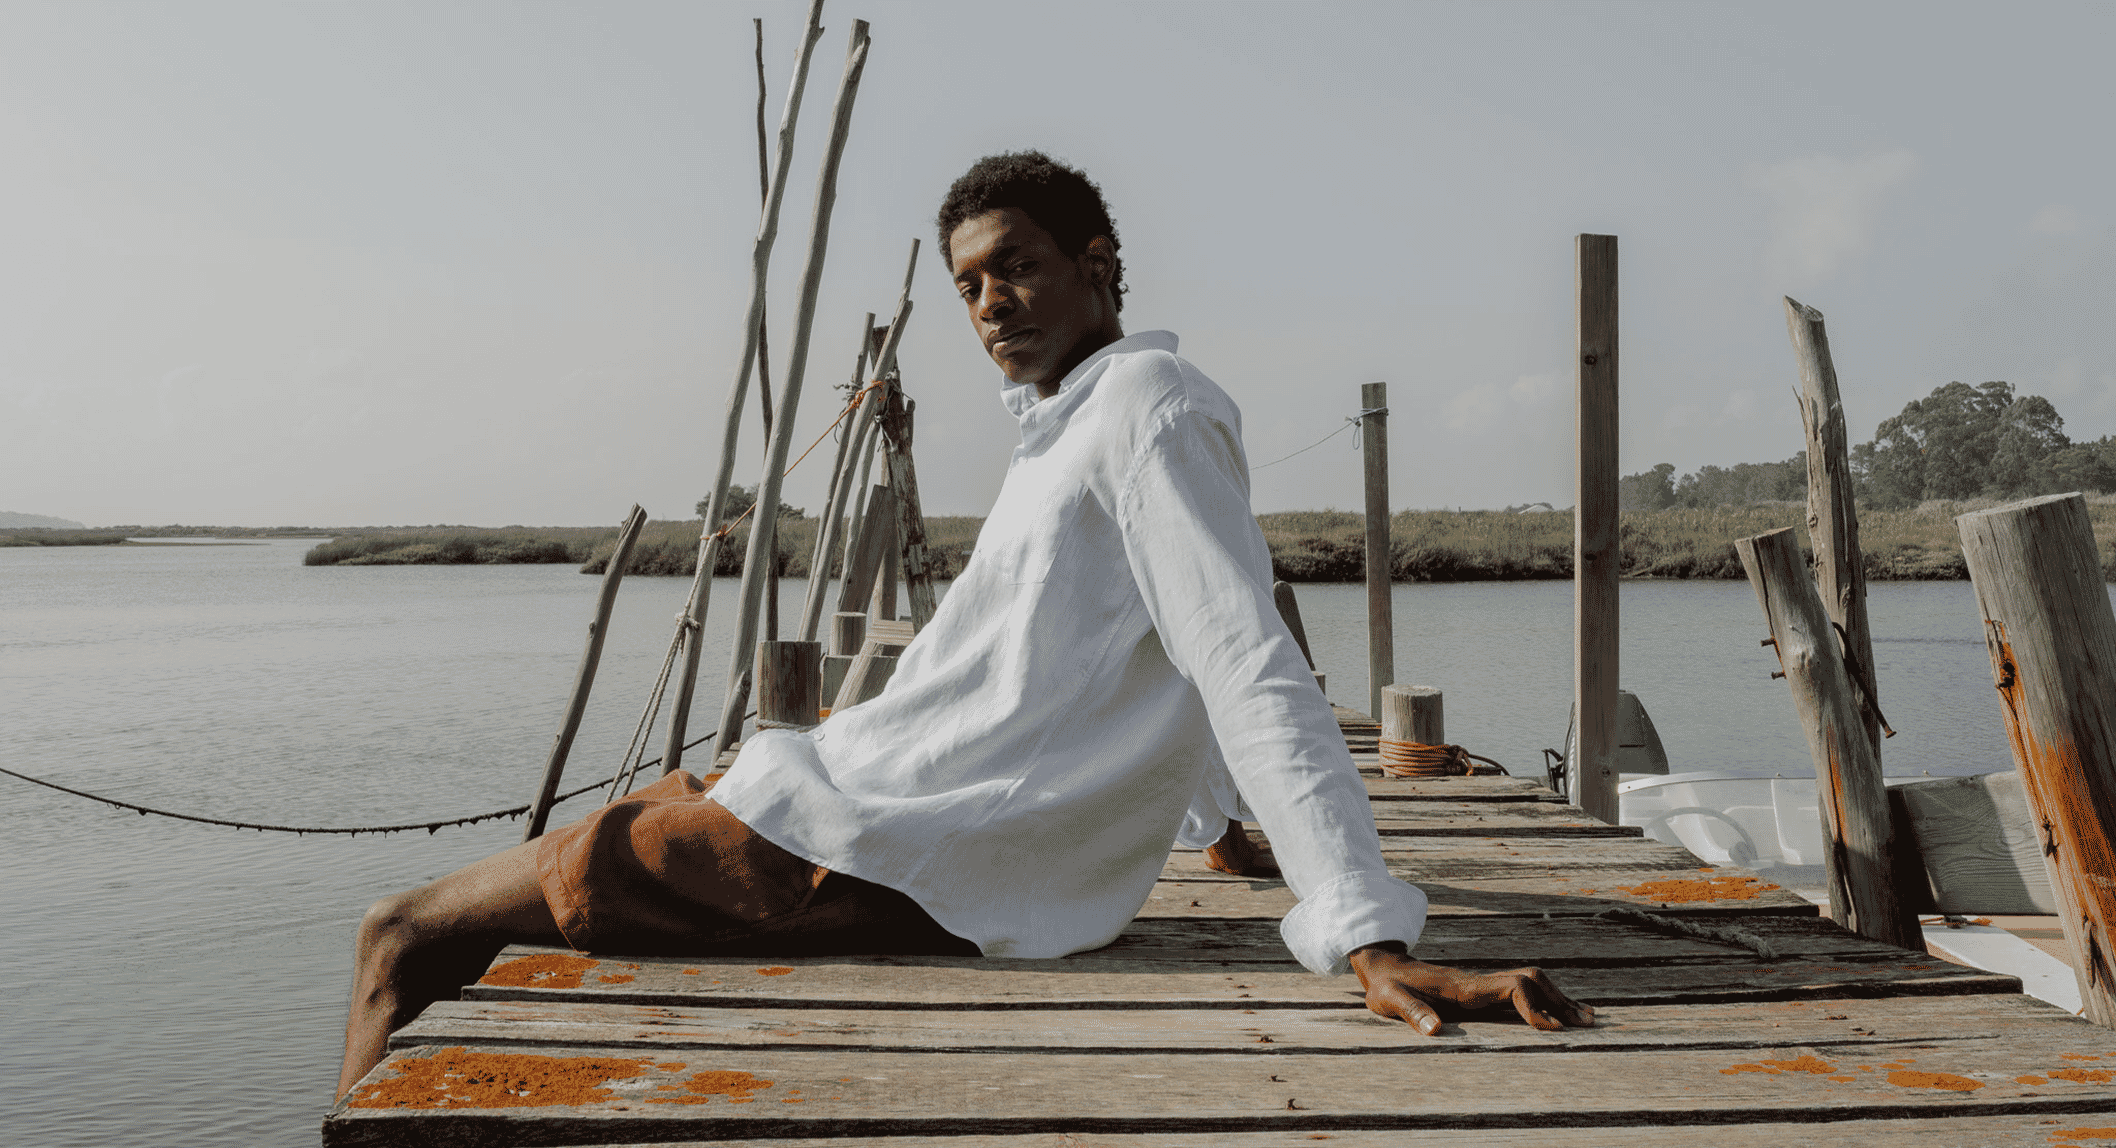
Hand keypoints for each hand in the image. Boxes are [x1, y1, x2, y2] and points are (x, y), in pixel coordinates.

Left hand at [1346, 942, 1593, 1035]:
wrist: (1382, 966)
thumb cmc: (1387, 987)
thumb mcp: (1392, 1000)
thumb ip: (1411, 1013)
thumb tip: (1435, 1030)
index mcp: (1465, 986)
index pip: (1512, 987)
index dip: (1534, 1006)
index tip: (1551, 1029)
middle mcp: (1480, 981)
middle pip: (1531, 980)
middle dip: (1560, 1000)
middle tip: (1589, 1022)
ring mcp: (1482, 983)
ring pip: (1530, 982)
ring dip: (1558, 998)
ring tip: (1587, 1017)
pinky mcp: (1480, 989)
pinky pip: (1520, 990)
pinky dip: (1544, 999)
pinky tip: (1557, 1014)